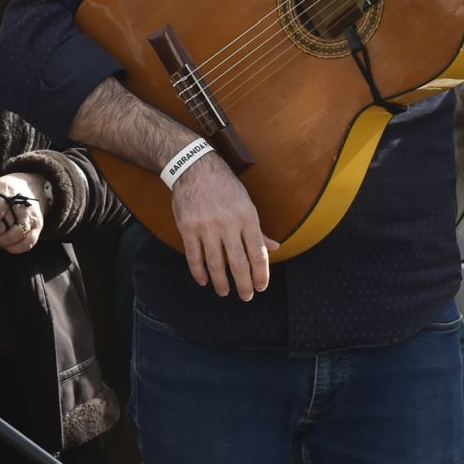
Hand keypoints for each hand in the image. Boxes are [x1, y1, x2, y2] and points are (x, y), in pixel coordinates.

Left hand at [0, 172, 50, 254]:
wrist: (33, 187)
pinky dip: (13, 247)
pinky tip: (6, 241)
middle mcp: (23, 207)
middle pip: (1, 227)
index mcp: (9, 193)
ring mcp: (32, 219)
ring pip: (12, 238)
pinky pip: (25, 245)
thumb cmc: (8, 189)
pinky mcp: (38, 228)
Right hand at [171, 154, 278, 299]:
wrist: (194, 167)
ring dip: (221, 282)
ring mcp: (207, 226)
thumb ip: (258, 230)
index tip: (261, 287)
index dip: (261, 274)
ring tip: (225, 292)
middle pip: (238, 262)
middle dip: (244, 284)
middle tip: (246, 296)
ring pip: (216, 263)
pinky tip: (204, 281)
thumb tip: (275, 248)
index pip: (257, 253)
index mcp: (247, 217)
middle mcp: (228, 223)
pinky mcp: (188, 228)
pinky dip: (199, 272)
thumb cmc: (224, 187)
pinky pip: (194, 256)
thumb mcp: (246, 204)